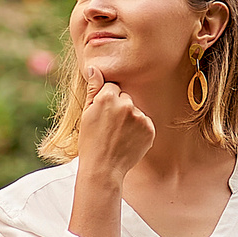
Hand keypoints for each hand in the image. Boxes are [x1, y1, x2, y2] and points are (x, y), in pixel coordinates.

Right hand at [80, 65, 154, 184]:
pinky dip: (139, 131)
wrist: (103, 168)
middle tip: (110, 128)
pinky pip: (145, 123)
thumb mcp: (87, 114)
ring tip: (118, 136)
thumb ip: (93, 89)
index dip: (107, 102)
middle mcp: (125, 104)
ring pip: (136, 111)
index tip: (103, 116)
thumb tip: (93, 67)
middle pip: (126, 98)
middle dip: (120, 108)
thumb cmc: (90, 141)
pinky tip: (128, 141)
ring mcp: (139, 117)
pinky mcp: (150, 129)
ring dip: (130, 120)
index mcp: (107, 97)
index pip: (113, 88)